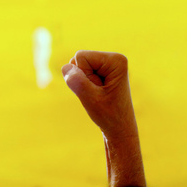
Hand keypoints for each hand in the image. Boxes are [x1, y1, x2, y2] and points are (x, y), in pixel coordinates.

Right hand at [62, 51, 143, 186]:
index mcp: (116, 60)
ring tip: (97, 95)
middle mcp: (114, 58)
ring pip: (77, 66)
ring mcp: (109, 64)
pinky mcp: (103, 71)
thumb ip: (77, 82)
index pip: (81, 57)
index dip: (82, 76)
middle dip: (82, 78)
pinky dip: (83, 84)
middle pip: (79, 59)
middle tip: (97, 95)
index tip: (98, 92)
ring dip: (82, 82)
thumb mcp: (91, 100)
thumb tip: (66, 67)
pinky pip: (80, 72)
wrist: (120, 130)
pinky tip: (95, 94)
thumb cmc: (109, 116)